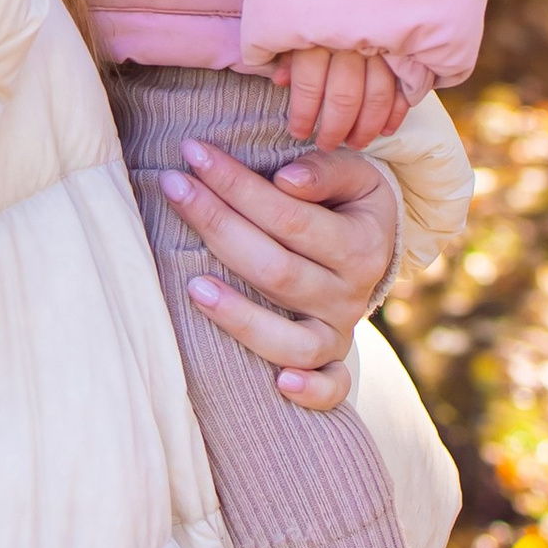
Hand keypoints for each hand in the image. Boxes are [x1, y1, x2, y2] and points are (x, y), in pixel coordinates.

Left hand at [160, 134, 397, 411]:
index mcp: (360, 245)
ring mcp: (340, 333)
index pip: (288, 217)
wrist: (376, 245)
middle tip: (172, 186)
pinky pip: (331, 389)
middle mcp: (351, 295)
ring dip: (240, 316)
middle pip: (277, 271)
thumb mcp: (354, 174)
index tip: (192, 154)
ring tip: (192, 286)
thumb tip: (286, 179)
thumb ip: (325, 170)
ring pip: (291, 338)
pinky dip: (312, 392)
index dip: (237, 185)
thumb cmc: (348, 201)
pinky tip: (280, 385)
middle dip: (217, 225)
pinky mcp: (333, 362)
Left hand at [275, 45, 401, 151]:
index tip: (298, 133)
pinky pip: (405, 87)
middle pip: (344, 97)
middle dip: (334, 129)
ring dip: (366, 127)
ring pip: (376, 97)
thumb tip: (278, 80)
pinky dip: (397, 112)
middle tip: (327, 144)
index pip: (308, 84)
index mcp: (319, 33)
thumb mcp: (297, 17)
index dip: (303, 114)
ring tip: (356, 143)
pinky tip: (387, 130)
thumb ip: (289, 50)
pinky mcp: (408, 49)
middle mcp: (351, 41)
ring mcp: (383, 45)